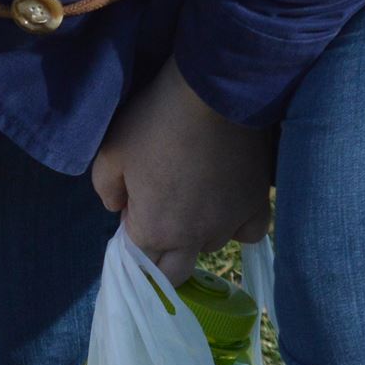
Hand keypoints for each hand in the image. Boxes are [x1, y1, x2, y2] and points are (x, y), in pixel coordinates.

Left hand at [92, 57, 274, 283]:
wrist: (212, 93)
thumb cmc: (154, 122)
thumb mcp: (109, 153)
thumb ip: (106, 192)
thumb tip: (119, 209)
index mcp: (154, 230)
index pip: (138, 262)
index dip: (131, 240)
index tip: (133, 212)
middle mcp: (194, 238)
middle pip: (174, 272)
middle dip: (160, 257)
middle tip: (157, 217)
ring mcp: (230, 224)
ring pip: (209, 248)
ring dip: (195, 236)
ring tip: (192, 199)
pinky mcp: (258, 205)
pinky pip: (249, 232)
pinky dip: (236, 226)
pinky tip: (227, 206)